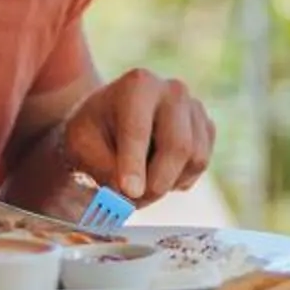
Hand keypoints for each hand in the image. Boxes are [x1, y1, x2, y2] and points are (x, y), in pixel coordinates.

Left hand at [61, 68, 213, 202]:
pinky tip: (157, 171)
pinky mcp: (207, 127)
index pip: (138, 130)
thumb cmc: (94, 130)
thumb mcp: (82, 145)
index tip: (130, 192)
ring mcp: (195, 108)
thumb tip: (131, 194)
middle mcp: (173, 91)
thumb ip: (104, 167)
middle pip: (178, 145)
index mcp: (137, 86)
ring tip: (140, 185)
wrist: (113, 117)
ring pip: (195, 159)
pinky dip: (180, 178)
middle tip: (136, 203)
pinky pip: (201, 164)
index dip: (134, 164)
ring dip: (168, 183)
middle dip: (157, 183)